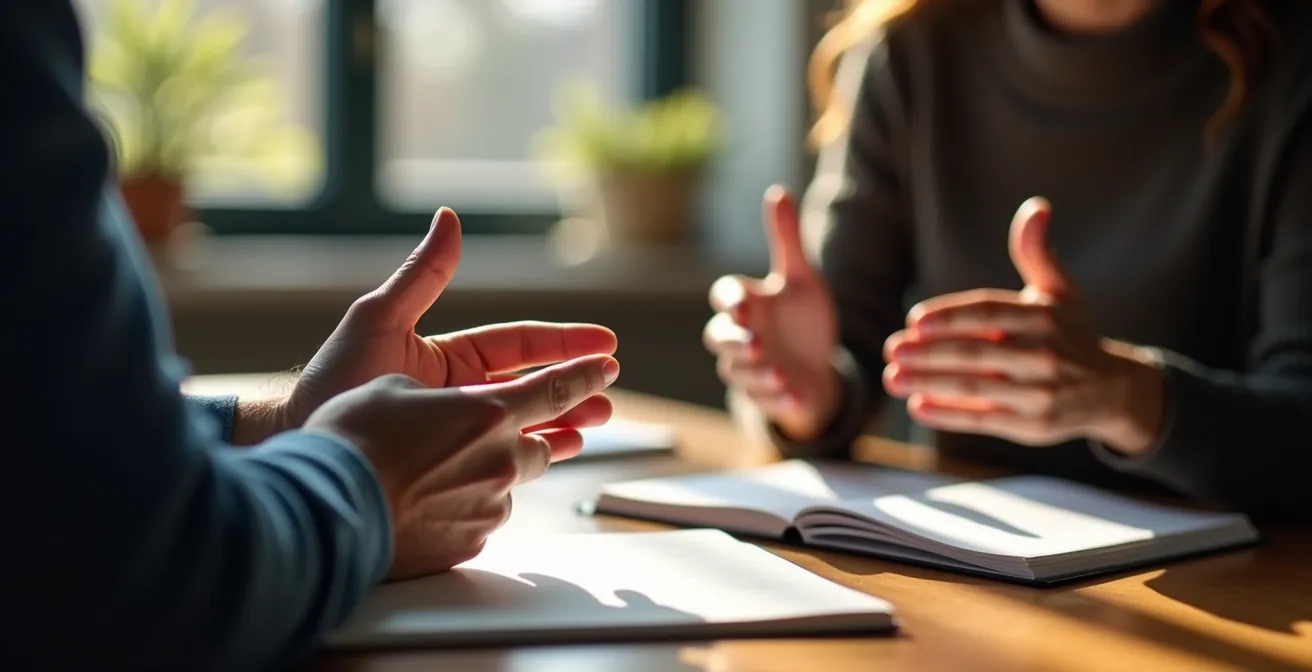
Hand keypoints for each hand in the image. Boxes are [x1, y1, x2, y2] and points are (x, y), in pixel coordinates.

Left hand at [271, 208, 617, 436]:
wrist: (305, 447)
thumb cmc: (333, 382)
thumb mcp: (379, 320)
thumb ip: (423, 275)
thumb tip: (450, 218)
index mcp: (449, 358)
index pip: (518, 345)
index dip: (563, 343)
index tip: (604, 344)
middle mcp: (459, 394)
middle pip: (531, 386)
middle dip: (574, 384)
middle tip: (611, 385)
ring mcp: (457, 430)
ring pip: (524, 422)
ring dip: (565, 418)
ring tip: (599, 418)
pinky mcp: (452, 465)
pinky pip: (504, 457)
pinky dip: (537, 453)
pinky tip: (563, 451)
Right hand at [305, 354, 619, 579]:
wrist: (328, 508)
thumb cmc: (353, 440)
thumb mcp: (393, 383)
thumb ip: (434, 389)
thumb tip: (442, 399)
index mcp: (488, 412)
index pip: (555, 389)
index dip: (585, 375)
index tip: (608, 366)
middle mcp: (500, 459)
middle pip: (543, 444)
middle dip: (548, 433)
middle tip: (559, 425)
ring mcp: (488, 505)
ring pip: (511, 483)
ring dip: (499, 471)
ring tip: (463, 467)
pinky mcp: (470, 542)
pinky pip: (482, 517)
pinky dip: (468, 506)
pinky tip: (435, 502)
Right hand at [702, 186, 841, 440]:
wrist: (817, 366)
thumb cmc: (802, 319)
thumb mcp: (802, 279)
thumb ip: (787, 240)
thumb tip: (778, 191)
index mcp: (747, 304)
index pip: (725, 296)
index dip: (730, 300)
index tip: (743, 304)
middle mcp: (740, 336)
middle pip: (719, 338)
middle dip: (735, 341)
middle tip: (755, 342)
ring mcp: (749, 369)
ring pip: (737, 371)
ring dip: (756, 373)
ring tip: (778, 371)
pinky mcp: (765, 396)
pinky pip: (763, 399)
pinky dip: (778, 398)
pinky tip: (795, 394)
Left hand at [882, 197, 1164, 452]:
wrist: (1111, 391)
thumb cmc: (1071, 335)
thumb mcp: (1059, 291)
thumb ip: (1037, 253)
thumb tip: (1036, 207)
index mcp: (1042, 318)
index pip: (989, 313)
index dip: (950, 316)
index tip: (913, 320)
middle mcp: (1043, 354)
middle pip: (975, 352)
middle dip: (928, 352)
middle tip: (892, 349)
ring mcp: (1039, 392)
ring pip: (974, 386)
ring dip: (928, 382)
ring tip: (892, 377)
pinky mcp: (1033, 424)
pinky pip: (984, 419)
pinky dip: (948, 414)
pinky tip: (916, 407)